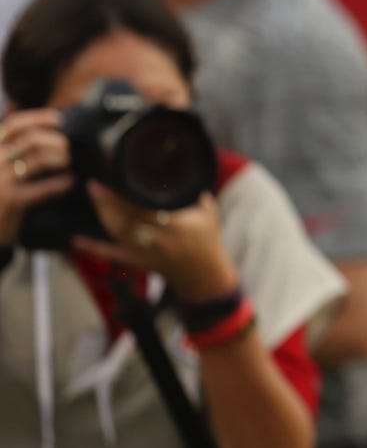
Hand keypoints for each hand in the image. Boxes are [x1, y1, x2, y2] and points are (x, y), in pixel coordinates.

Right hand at [0, 110, 74, 246]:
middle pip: (31, 139)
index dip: (38, 118)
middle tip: (72, 146)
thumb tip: (46, 132)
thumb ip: (11, 151)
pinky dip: (59, 184)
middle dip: (57, 140)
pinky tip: (70, 182)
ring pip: (38, 160)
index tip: (59, 118)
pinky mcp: (9, 200)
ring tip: (72, 161)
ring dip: (61, 158)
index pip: (13, 125)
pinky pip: (41, 188)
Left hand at [73, 186, 237, 302]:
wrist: (204, 276)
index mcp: (176, 225)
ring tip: (94, 199)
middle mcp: (158, 239)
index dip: (128, 196)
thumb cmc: (208, 242)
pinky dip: (94, 248)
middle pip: (126, 219)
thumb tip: (187, 171)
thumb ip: (197, 194)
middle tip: (95, 185)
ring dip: (102, 215)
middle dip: (108, 202)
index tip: (117, 179)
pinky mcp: (137, 262)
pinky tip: (77, 241)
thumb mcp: (209, 214)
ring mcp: (145, 252)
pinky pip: (112, 254)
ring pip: (117, 233)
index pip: (146, 208)